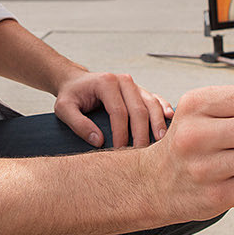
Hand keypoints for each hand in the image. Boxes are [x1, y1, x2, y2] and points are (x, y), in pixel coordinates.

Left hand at [53, 71, 174, 148]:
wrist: (76, 82)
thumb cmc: (71, 95)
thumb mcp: (64, 109)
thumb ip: (78, 124)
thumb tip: (99, 141)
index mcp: (106, 82)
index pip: (118, 112)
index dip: (121, 133)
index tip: (119, 151)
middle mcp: (123, 81)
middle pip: (139, 109)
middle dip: (142, 133)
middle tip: (142, 153)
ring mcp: (134, 85)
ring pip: (151, 104)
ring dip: (157, 123)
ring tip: (161, 141)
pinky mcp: (140, 91)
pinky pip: (155, 99)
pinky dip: (164, 108)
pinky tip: (169, 118)